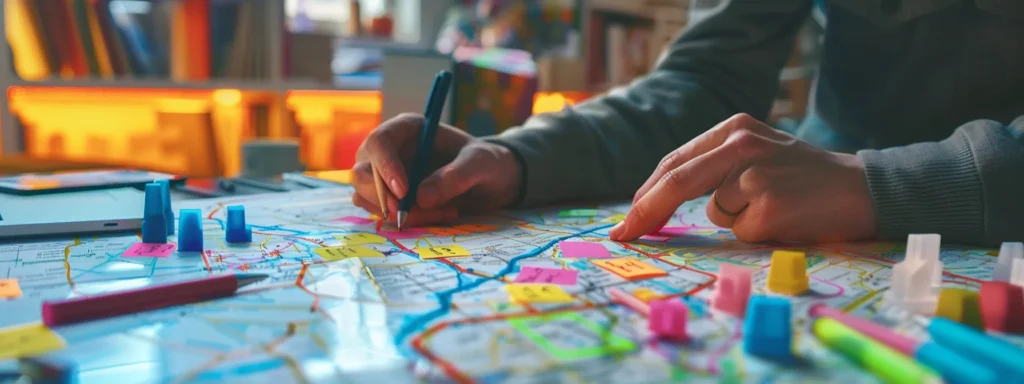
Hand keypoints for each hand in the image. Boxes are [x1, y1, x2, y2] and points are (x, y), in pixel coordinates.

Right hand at [351, 113, 521, 225]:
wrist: (490, 181)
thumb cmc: (485, 162)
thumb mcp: (480, 163)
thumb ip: (456, 176)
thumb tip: (422, 198)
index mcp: (407, 129)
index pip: (379, 142)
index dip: (384, 167)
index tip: (404, 193)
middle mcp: (389, 150)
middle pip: (361, 172)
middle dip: (382, 198)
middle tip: (408, 215)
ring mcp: (384, 175)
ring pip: (366, 196)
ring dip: (397, 213)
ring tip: (442, 212)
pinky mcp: (389, 197)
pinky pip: (380, 212)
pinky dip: (404, 220)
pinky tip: (435, 216)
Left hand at [608, 113, 876, 243]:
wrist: (861, 188)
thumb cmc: (801, 177)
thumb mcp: (756, 152)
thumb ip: (713, 165)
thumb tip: (657, 200)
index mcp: (733, 127)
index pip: (676, 161)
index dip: (647, 192)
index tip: (627, 218)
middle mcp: (741, 143)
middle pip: (677, 180)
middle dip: (646, 211)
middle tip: (624, 234)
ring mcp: (755, 173)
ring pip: (715, 212)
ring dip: (736, 219)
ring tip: (774, 206)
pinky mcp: (770, 203)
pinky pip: (741, 230)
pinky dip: (757, 231)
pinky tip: (786, 216)